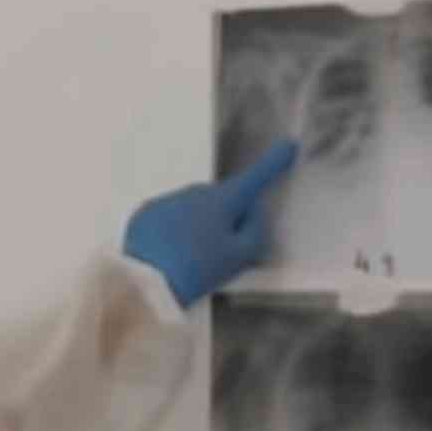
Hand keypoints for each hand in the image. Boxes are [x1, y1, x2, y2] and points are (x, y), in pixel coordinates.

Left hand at [123, 140, 297, 307]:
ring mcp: (166, 200)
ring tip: (188, 259)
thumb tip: (253, 212)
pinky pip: (166, 218)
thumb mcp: (239, 257)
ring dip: (195, 225)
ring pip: (191, 209)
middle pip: (219, 200)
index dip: (273, 163)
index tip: (287, 146)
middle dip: (223, 217)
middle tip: (219, 252)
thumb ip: (256, 231)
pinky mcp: (144, 214)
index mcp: (222, 200)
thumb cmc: (198, 270)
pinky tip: (167, 254)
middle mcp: (194, 192)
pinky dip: (171, 231)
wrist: (145, 284)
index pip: (254, 178)